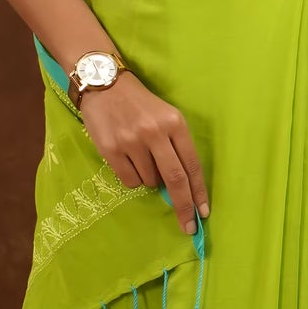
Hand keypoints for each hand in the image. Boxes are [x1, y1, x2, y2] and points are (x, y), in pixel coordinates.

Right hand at [79, 73, 208, 235]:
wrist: (104, 82)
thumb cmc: (139, 103)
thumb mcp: (165, 116)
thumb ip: (175, 146)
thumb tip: (179, 186)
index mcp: (174, 123)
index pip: (192, 164)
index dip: (199, 192)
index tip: (203, 213)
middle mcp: (155, 132)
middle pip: (175, 179)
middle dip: (183, 206)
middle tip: (188, 226)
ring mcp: (132, 141)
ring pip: (150, 181)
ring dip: (150, 179)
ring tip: (140, 155)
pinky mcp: (111, 149)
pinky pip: (130, 180)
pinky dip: (132, 177)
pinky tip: (127, 158)